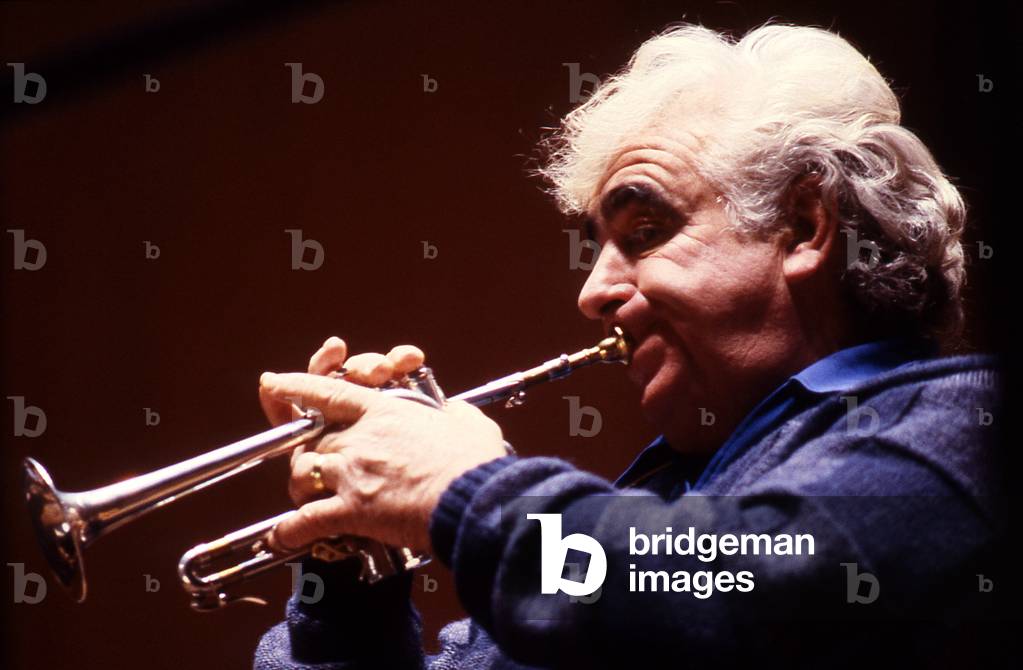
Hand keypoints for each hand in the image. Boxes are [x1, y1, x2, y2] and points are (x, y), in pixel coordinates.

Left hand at [258, 347, 506, 552]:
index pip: (327, 391)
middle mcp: (356, 438)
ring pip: (301, 474)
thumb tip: (452, 413)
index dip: (296, 385)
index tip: (273, 382)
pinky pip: (305, 521)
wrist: (470, 498)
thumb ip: (449, 413)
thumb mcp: (464, 421)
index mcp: (381, 412)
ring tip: (307, 496)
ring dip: (301, 486)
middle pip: (311, 439)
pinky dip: (289, 531)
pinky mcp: (349, 510)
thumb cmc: (472, 460)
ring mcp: (348, 473)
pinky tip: (281, 537)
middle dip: (309, 450)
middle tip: (314, 459)